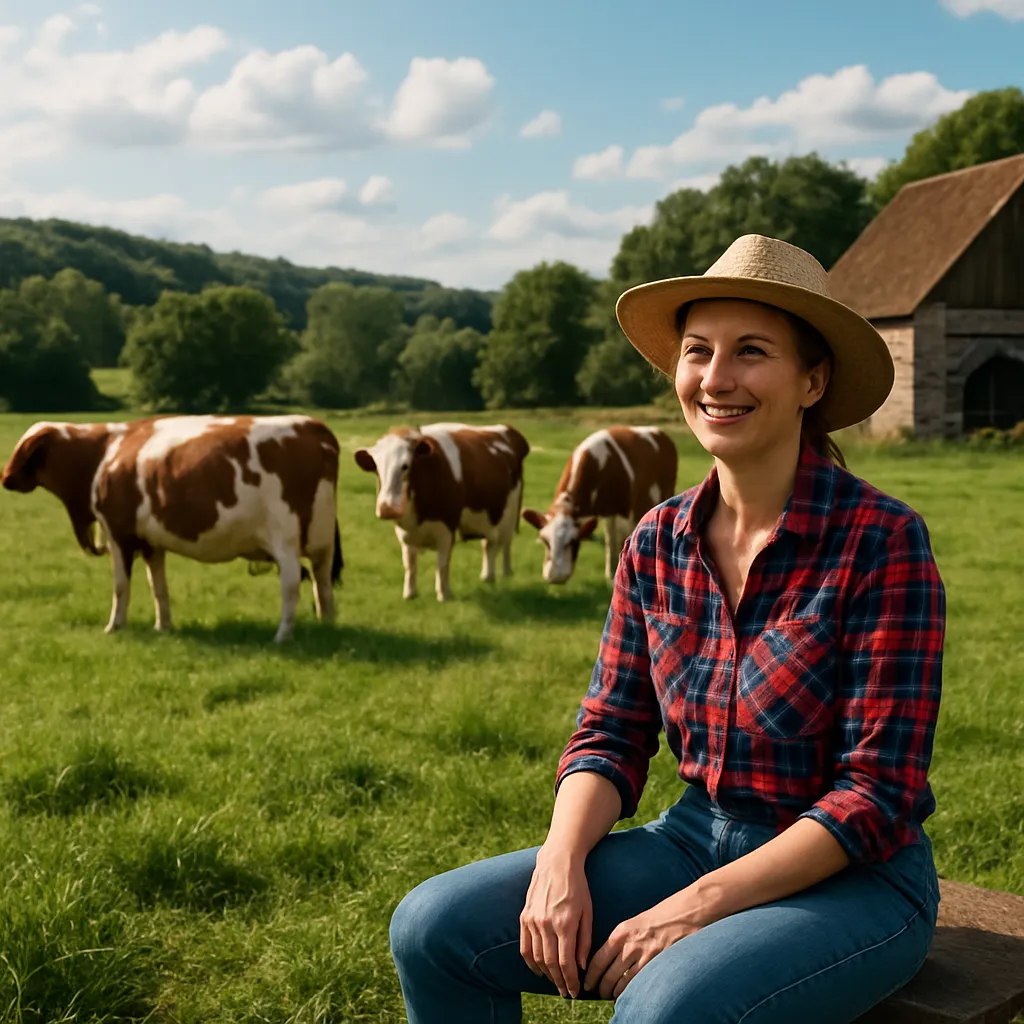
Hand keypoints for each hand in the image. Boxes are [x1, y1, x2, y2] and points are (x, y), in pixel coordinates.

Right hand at [519, 846, 592, 998]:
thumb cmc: (577, 886)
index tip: (574, 991)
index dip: (570, 980)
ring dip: (546, 974)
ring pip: (537, 957)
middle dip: (559, 981)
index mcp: (565, 923)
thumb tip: (581, 966)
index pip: (565, 962)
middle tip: (565, 992)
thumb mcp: (588, 912)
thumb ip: (584, 940)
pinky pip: (525, 946)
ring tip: (555, 981)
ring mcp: (532, 920)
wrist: (557, 862)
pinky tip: (539, 969)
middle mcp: (546, 923)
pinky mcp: (524, 916)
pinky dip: (531, 962)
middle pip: (550, 963)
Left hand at [584, 888, 707, 999]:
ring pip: (621, 983)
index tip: (587, 984)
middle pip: (607, 975)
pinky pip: (638, 984)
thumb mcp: (635, 924)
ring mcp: (644, 956)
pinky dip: (631, 993)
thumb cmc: (661, 917)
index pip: (598, 960)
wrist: (685, 913)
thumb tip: (608, 959)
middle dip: (601, 988)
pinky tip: (629, 996)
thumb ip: (622, 940)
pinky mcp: (657, 964)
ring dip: (614, 993)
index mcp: (620, 933)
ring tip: (611, 997)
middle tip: (599, 993)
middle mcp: (629, 945)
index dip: (591, 976)